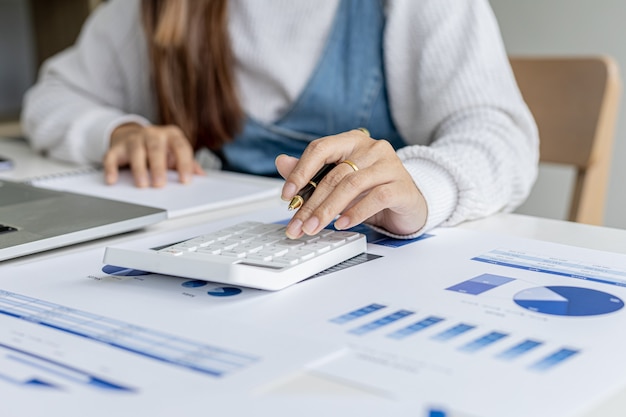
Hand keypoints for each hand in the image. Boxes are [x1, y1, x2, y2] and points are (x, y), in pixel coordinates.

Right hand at [103, 123, 203, 186]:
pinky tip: (112, 180)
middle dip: (158, 166)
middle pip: (156, 148)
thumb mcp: (176, 153)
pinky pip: (111, 156)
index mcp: (172, 135)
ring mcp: (134, 139)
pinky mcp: (117, 147)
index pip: (180, 147)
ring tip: (142, 185)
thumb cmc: (161, 149)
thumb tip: (202, 176)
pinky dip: (111, 168)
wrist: (134, 135)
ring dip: (139, 168)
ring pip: (136, 151)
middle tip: (160, 184)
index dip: (184, 164)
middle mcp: (153, 134)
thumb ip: (188, 163)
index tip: (185, 180)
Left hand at [276, 129, 427, 238]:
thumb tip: (281, 162)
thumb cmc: (371, 190)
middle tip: (296, 224)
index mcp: (352, 141)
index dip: (300, 171)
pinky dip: (355, 213)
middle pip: (334, 174)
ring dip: (327, 210)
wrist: (408, 204)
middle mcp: (372, 148)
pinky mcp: (402, 186)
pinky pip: (376, 197)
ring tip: (313, 227)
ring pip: (352, 185)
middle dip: (310, 203)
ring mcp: (389, 165)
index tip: (287, 195)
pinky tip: (342, 224)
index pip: (320, 148)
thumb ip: (311, 173)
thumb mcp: (338, 183)